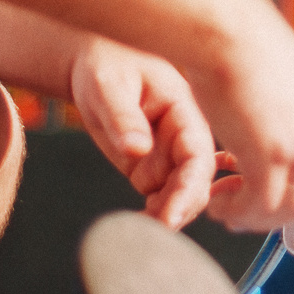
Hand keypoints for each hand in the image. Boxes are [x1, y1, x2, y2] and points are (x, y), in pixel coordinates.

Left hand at [69, 39, 217, 227]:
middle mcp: (184, 136)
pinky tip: (135, 224)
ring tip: (138, 231)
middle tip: (150, 232)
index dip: (191, 188)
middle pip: (197, 183)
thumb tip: (137, 150)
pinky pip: (161, 199)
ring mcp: (169, 154)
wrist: (94, 60)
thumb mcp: (108, 85)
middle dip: (180, 210)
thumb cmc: (106, 62)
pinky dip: (153, 216)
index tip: (172, 216)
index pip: (199, 155)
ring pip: (182, 196)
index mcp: (184, 111)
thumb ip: (123, 117)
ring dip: (166, 217)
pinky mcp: (152, 167)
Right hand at [186, 34, 293, 231]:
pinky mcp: (269, 153)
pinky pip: (260, 204)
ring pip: (288, 207)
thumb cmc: (235, 40)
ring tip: (223, 206)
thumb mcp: (275, 73)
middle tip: (244, 210)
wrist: (222, 26)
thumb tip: (266, 113)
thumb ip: (282, 101)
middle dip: (279, 212)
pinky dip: (238, 212)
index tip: (266, 193)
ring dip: (254, 216)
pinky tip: (216, 201)